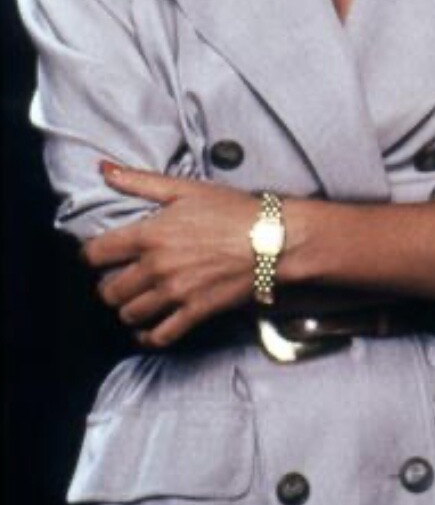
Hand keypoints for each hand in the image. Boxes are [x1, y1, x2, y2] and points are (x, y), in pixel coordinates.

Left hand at [82, 163, 259, 348]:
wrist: (272, 238)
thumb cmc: (232, 209)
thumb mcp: (185, 189)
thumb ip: (140, 181)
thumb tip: (103, 169)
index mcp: (149, 235)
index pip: (95, 254)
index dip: (91, 256)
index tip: (99, 256)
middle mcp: (156, 267)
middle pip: (108, 291)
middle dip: (109, 286)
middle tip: (120, 279)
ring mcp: (175, 293)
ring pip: (129, 314)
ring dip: (128, 309)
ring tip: (136, 300)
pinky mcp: (195, 312)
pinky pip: (160, 335)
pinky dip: (149, 335)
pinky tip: (150, 327)